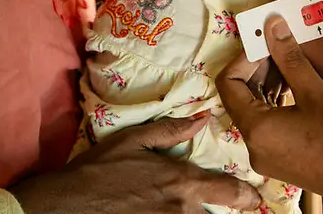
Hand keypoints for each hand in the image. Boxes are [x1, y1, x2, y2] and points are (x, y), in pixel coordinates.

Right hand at [12, 116, 261, 213]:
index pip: (230, 191)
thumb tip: (202, 119)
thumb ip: (170, 130)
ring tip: (196, 209)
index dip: (247, 196)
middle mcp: (183, 209)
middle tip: (242, 206)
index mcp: (181, 180)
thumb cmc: (99, 170)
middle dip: (231, 211)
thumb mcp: (132, 140)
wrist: (68, 205)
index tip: (254, 197)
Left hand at [217, 16, 322, 212]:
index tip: (266, 42)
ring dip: (267, 83)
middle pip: (239, 95)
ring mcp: (264, 155)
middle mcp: (253, 146)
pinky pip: (266, 123)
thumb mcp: (317, 93)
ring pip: (253, 108)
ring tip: (290, 62)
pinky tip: (295, 85)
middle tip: (279, 46)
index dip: (244, 58)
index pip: (229, 84)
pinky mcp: (278, 158)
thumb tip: (272, 25)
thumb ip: (290, 58)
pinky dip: (275, 101)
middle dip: (257, 67)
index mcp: (256, 129)